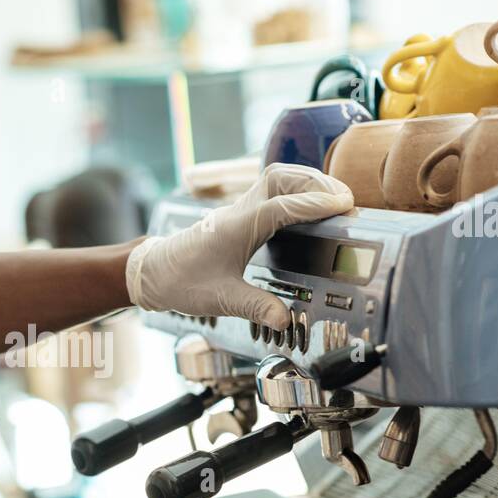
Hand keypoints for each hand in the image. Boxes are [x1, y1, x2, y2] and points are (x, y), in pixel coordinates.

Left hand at [126, 164, 353, 328]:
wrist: (152, 273)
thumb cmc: (182, 281)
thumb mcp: (221, 299)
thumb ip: (256, 307)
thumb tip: (285, 320)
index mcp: (236, 228)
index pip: (281, 206)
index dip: (313, 204)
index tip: (343, 206)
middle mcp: (238, 212)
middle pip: (280, 178)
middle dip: (315, 182)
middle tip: (345, 198)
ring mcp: (238, 210)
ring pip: (275, 178)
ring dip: (306, 181)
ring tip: (334, 197)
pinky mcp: (240, 215)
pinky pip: (271, 190)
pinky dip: (294, 190)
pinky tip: (309, 204)